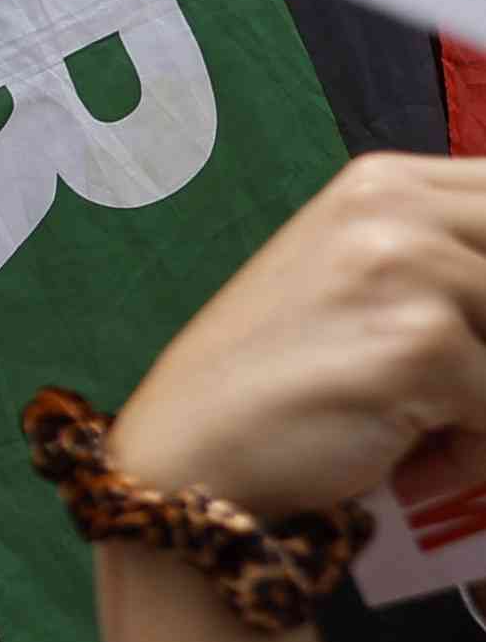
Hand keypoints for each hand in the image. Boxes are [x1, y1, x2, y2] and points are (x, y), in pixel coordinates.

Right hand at [111, 153, 485, 516]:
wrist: (184, 458)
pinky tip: (398, 453)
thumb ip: (450, 264)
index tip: (470, 329)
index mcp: (384, 183)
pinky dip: (470, 452)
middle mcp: (394, 205)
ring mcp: (406, 266)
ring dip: (485, 400)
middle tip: (450, 379)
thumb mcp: (360, 286)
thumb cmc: (280, 385)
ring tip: (419, 422)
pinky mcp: (418, 341)